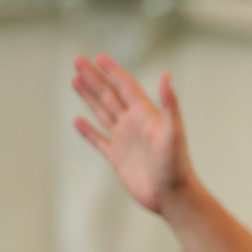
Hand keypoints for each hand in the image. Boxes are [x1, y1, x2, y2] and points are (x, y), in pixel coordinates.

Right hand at [72, 56, 195, 213]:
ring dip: (89, 97)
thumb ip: (169, 104)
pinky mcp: (118, 158)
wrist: (173, 195)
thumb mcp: (173, 131)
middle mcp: (135, 125)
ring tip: (75, 80)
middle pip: (110, 95)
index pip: (126, 87)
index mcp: (146, 115)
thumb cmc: (177, 165)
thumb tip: (166, 75)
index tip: (98, 56)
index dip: (113, 71)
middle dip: (95, 78)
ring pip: (103, 112)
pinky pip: (99, 140)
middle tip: (78, 60)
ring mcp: (125, 141)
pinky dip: (87, 130)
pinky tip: (77, 120)